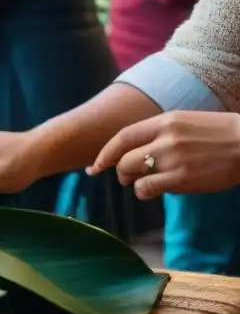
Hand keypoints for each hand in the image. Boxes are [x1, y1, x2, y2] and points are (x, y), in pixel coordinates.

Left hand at [88, 111, 239, 199]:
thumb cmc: (218, 135)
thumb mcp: (185, 122)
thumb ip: (160, 133)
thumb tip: (136, 151)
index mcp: (164, 121)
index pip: (123, 136)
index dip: (105, 152)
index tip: (95, 165)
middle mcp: (165, 138)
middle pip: (124, 158)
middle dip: (118, 171)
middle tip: (124, 177)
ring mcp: (173, 158)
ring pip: (133, 174)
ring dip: (132, 183)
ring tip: (141, 185)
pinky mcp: (182, 178)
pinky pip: (149, 188)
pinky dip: (145, 192)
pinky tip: (153, 192)